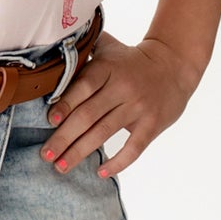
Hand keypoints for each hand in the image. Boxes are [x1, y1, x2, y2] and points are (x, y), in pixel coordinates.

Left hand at [40, 30, 198, 180]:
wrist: (174, 65)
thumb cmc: (131, 60)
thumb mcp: (109, 47)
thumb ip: (84, 48)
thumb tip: (51, 50)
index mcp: (108, 68)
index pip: (84, 86)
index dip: (66, 103)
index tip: (49, 120)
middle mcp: (122, 88)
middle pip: (88, 115)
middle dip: (64, 137)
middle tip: (46, 154)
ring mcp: (138, 107)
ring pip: (104, 133)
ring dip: (80, 152)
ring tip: (61, 166)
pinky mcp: (152, 124)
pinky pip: (133, 147)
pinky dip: (118, 162)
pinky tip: (101, 172)